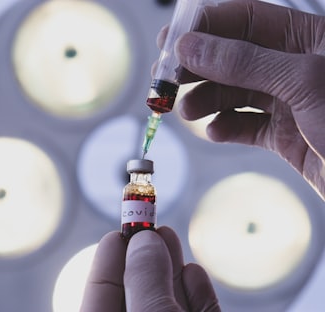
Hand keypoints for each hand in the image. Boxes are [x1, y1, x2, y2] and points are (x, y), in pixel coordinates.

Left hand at [79, 226, 219, 311]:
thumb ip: (145, 282)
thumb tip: (143, 241)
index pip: (100, 295)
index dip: (108, 261)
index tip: (117, 232)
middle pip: (137, 292)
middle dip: (143, 256)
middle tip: (146, 225)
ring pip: (167, 300)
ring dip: (170, 267)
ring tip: (168, 235)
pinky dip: (196, 292)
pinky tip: (193, 272)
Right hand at [163, 0, 324, 198]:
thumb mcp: (301, 81)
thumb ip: (244, 62)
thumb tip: (191, 47)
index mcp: (305, 39)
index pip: (245, 19)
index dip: (205, 27)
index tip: (170, 42)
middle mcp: (292, 68)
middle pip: (231, 58)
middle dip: (197, 68)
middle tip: (165, 80)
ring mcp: (285, 102)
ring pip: (233, 94)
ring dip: (206, 101)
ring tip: (187, 112)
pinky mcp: (281, 134)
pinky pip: (244, 125)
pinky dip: (226, 128)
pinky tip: (215, 132)